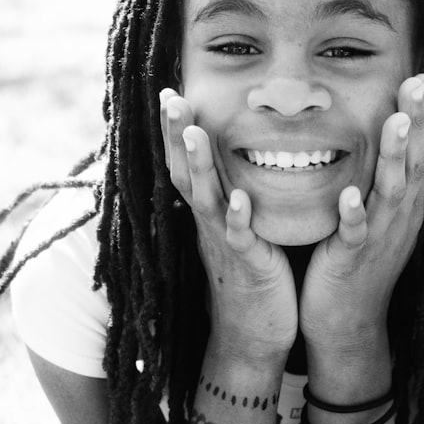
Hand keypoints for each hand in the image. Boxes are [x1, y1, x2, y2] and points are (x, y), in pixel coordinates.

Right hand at [160, 89, 297, 361]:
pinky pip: (240, 239)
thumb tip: (235, 157)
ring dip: (200, 166)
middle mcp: (209, 221)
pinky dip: (238, 219)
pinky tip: (240, 199)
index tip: (168, 91)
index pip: (186, 162)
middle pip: (185, 171)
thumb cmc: (253, 271)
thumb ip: (233, 192)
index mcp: (209, 209)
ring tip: (197, 132)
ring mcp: (225, 242)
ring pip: (206, 199)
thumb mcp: (238, 225)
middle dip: (178, 135)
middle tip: (170, 97)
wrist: (255, 332)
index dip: (176, 130)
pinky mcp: (248, 265)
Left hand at [299, 74, 423, 352]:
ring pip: (392, 193)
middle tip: (418, 82)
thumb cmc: (355, 262)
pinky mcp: (353, 260)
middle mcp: (400, 217)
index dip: (423, 117)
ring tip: (396, 122)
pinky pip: (356, 235)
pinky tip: (349, 196)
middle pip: (416, 163)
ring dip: (396, 157)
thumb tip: (383, 140)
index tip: (421, 77)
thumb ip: (379, 180)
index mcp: (405, 204)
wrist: (345, 322)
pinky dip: (354, 214)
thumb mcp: (373, 215)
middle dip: (417, 122)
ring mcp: (379, 239)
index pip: (421, 152)